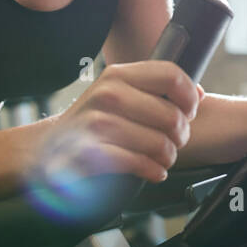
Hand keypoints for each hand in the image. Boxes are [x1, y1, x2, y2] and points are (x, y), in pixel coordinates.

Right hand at [28, 61, 200, 185]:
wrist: (48, 148)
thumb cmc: (93, 122)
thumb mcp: (118, 93)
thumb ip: (154, 89)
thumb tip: (198, 92)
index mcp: (118, 75)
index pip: (171, 74)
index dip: (189, 97)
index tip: (190, 112)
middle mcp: (108, 94)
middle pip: (171, 114)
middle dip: (181, 135)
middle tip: (176, 142)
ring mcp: (98, 123)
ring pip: (159, 142)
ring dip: (168, 156)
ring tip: (164, 159)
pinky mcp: (93, 153)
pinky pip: (139, 163)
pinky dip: (153, 170)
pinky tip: (153, 171)